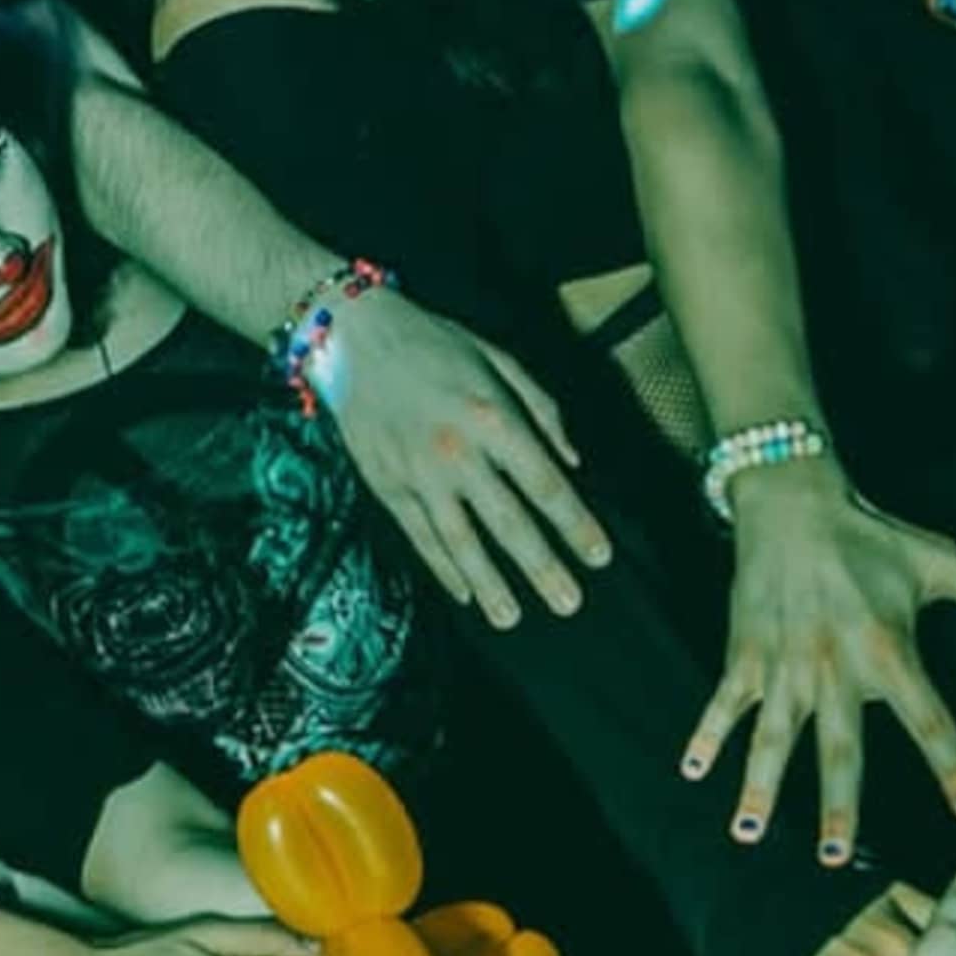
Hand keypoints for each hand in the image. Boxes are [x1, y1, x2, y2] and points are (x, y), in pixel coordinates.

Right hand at [324, 282, 610, 626]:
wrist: (355, 337)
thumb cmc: (438, 344)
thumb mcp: (500, 360)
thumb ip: (544, 411)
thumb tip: (574, 463)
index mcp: (494, 418)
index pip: (545, 485)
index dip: (576, 525)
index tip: (600, 557)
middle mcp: (458, 453)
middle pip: (509, 523)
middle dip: (542, 567)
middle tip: (570, 604)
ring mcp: (419, 474)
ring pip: (460, 541)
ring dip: (489, 585)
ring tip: (513, 619)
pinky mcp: (386, 486)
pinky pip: (419, 536)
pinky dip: (442, 568)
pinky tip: (464, 595)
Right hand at [689, 465, 955, 861]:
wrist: (794, 500)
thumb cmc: (869, 534)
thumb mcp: (935, 560)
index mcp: (889, 650)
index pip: (930, 720)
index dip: (953, 767)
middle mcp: (835, 667)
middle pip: (840, 748)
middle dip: (838, 805)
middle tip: (837, 858)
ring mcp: (785, 664)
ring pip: (774, 736)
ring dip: (761, 784)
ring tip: (750, 832)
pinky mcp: (746, 653)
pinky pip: (725, 701)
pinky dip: (707, 734)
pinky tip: (692, 771)